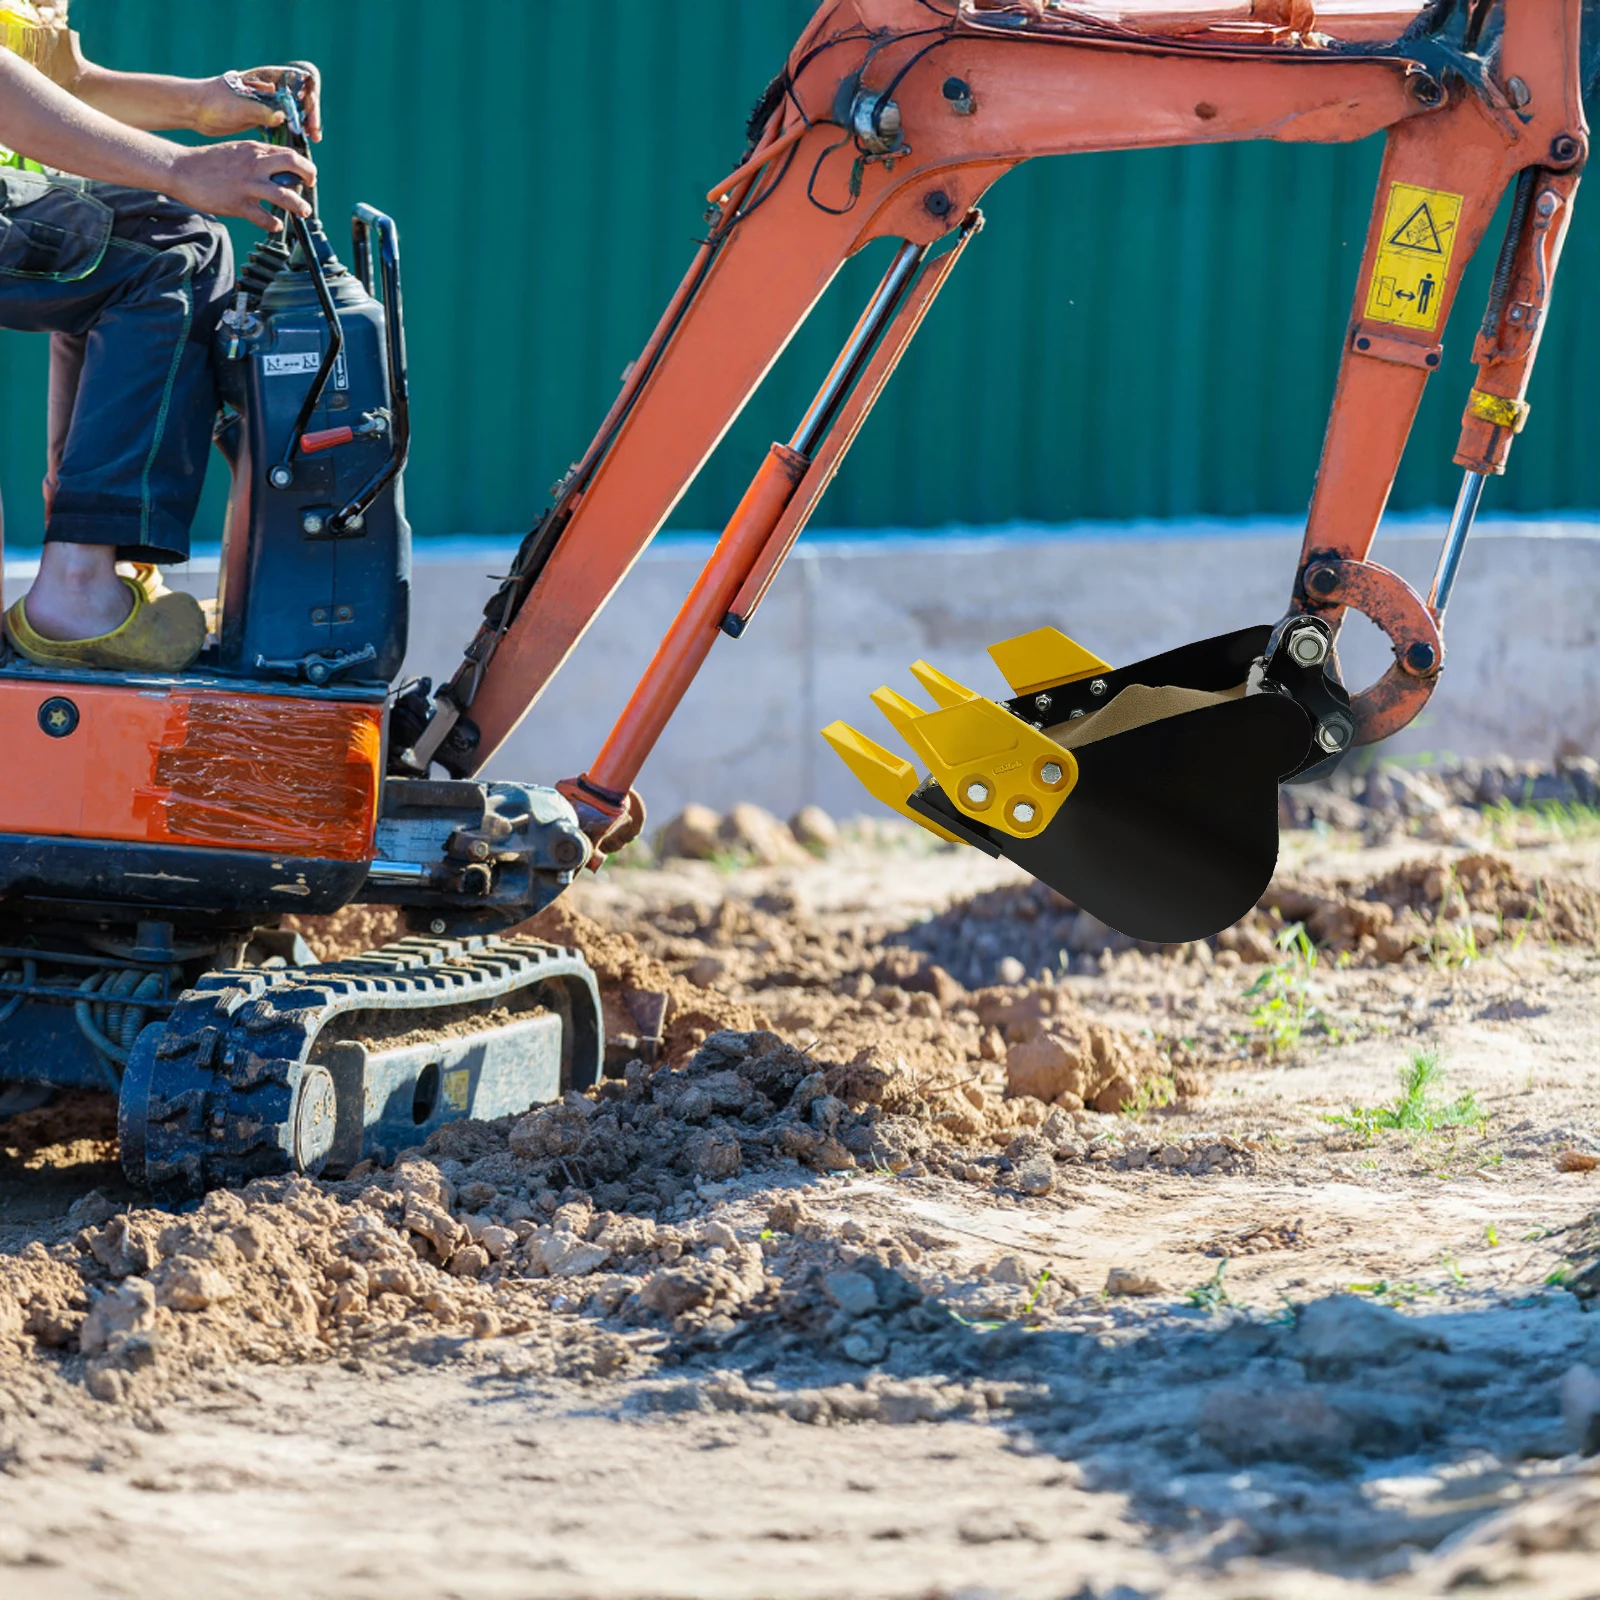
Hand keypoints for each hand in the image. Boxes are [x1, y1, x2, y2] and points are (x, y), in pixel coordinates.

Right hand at [166, 141, 317, 231]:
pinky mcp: (237, 203)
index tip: (306, 175)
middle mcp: (254, 164)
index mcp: (254, 150)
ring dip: (299, 206)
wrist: (180, 169)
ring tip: (303, 211)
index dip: (304, 165)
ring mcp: (246, 184)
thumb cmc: (209, 162)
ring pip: (284, 196)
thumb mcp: (237, 151)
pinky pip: (264, 218)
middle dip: (309, 176)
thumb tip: (280, 169)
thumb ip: (258, 157)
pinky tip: (276, 225)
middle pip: (293, 164)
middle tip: (311, 187)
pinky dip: (274, 224)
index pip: (289, 153)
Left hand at [190, 61, 322, 141]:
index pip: (301, 79)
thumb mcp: (238, 105)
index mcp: (268, 77)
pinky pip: (287, 125)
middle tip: (314, 135)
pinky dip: (294, 135)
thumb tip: (283, 117)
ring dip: (306, 126)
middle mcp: (272, 88)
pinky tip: (298, 147)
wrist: (195, 110)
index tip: (308, 116)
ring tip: (311, 141)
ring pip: (297, 112)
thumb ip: (261, 110)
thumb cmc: (213, 102)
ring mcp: (269, 103)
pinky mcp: (264, 118)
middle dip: (311, 115)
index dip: (309, 96)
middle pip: (303, 97)